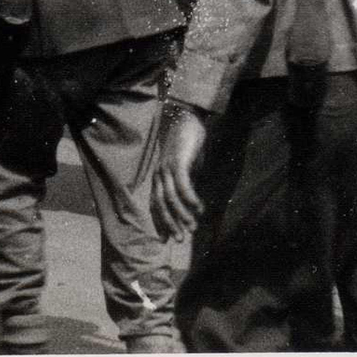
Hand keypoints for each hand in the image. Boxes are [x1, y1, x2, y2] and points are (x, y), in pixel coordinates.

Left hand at [148, 102, 208, 242]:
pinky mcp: (177, 163)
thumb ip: (187, 182)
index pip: (158, 205)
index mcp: (159, 177)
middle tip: (182, 240)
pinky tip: (199, 208)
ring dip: (183, 215)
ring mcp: (167, 168)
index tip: (170, 238)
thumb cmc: (189, 142)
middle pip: (162, 206)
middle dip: (171, 224)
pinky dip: (190, 200)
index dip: (163, 222)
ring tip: (193, 227)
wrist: (188, 117)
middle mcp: (159, 174)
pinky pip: (182, 186)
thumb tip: (192, 202)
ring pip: (171, 199)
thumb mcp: (188, 167)